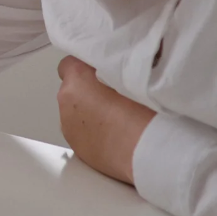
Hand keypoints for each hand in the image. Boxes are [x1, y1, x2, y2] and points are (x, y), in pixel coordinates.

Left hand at [56, 56, 154, 184]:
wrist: (151, 151)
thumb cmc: (146, 110)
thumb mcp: (133, 74)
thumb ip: (114, 68)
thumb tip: (114, 68)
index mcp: (76, 80)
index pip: (69, 64)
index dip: (87, 68)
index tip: (104, 73)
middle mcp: (65, 103)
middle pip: (73, 90)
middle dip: (90, 91)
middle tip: (117, 96)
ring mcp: (69, 128)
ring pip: (76, 113)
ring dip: (92, 113)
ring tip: (120, 119)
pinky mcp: (78, 150)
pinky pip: (83, 134)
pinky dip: (95, 133)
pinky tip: (117, 137)